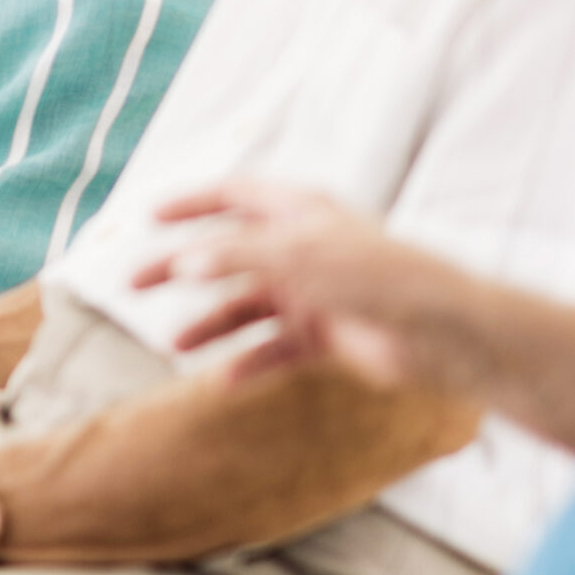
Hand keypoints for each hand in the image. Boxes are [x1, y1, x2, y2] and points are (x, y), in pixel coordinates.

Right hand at [130, 182, 473, 392]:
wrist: (440, 333)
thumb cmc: (376, 277)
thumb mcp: (297, 256)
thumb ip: (236, 256)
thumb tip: (183, 262)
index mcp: (298, 212)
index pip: (233, 196)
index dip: (189, 204)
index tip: (147, 217)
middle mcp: (300, 248)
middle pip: (226, 253)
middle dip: (179, 268)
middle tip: (134, 285)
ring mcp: (311, 292)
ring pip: (245, 305)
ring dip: (210, 322)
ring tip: (175, 343)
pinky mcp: (324, 335)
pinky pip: (273, 348)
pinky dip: (247, 362)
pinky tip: (223, 379)